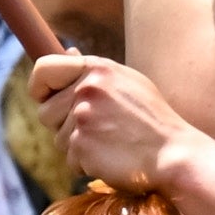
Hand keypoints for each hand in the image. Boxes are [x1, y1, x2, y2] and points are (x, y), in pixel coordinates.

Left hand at [32, 52, 204, 194]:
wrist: (175, 153)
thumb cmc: (152, 120)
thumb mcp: (129, 83)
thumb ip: (95, 72)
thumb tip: (68, 52)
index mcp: (99, 68)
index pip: (44, 68)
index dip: (39, 87)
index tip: (47, 99)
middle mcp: (88, 87)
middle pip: (45, 112)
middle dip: (63, 125)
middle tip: (100, 128)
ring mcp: (84, 115)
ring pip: (57, 138)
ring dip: (78, 145)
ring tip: (112, 142)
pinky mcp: (82, 143)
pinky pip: (70, 158)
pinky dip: (87, 163)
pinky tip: (113, 156)